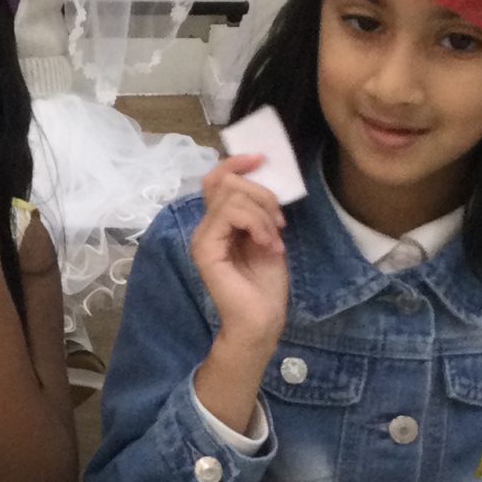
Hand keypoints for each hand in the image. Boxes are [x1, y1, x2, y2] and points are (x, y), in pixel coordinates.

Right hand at [189, 156, 289, 353]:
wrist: (261, 321)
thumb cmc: (265, 286)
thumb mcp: (267, 236)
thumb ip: (258, 211)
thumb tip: (261, 179)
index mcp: (218, 223)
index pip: (217, 179)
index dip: (236, 163)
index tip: (261, 159)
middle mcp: (205, 226)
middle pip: (226, 181)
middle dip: (262, 195)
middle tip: (279, 225)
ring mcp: (202, 237)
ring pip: (231, 196)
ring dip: (263, 214)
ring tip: (274, 241)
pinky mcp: (205, 248)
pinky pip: (231, 214)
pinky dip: (258, 224)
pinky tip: (268, 246)